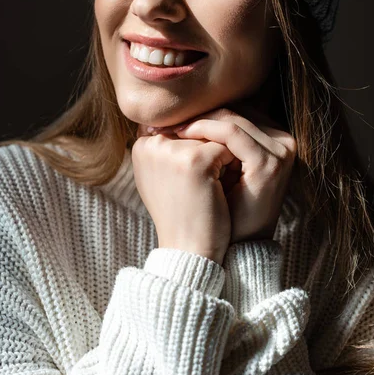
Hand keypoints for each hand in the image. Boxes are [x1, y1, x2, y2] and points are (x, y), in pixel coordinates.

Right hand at [131, 131, 235, 264]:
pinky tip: (221, 190)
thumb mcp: (165, 177)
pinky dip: (232, 167)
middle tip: (203, 186)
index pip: (182, 128)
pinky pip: (227, 148)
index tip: (196, 177)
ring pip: (213, 136)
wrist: (191, 251)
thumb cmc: (182, 214)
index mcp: (141, 147)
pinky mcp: (195, 160)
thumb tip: (186, 123)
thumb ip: (169, 149)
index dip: (197, 150)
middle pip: (198, 129)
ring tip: (210, 187)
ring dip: (221, 158)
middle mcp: (151, 144)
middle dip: (209, 152)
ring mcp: (173, 151)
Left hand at [162, 105, 296, 243]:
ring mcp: (280, 151)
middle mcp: (284, 141)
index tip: (174, 113)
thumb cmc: (223, 207)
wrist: (236, 246)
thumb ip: (214, 140)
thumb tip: (179, 113)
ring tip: (171, 124)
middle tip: (169, 115)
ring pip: (233, 119)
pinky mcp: (268, 163)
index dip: (205, 109)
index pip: (238, 112)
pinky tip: (182, 133)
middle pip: (236, 112)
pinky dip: (204, 130)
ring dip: (199, 119)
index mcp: (276, 139)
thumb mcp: (221, 168)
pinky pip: (232, 135)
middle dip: (200, 111)